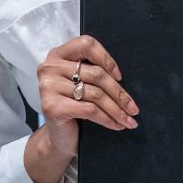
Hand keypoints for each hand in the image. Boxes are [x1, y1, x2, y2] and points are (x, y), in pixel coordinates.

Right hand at [37, 35, 139, 159]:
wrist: (59, 138)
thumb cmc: (74, 107)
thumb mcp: (83, 83)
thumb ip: (94, 72)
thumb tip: (123, 77)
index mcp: (58, 54)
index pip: (86, 45)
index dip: (106, 58)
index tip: (120, 76)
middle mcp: (50, 67)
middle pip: (96, 74)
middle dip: (119, 93)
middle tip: (134, 108)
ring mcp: (48, 86)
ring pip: (96, 94)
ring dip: (117, 110)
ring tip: (129, 120)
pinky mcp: (52, 106)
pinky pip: (90, 110)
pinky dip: (107, 119)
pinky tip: (117, 125)